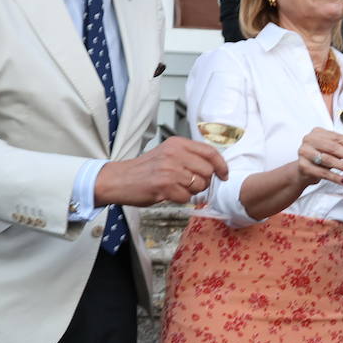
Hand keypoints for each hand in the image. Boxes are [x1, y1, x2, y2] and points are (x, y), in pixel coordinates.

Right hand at [95, 136, 228, 205]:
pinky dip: (180, 199)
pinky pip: (186, 197)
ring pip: (199, 185)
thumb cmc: (145, 169)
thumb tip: (215, 167)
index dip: (221, 165)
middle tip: (189, 184)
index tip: (224, 175)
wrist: (118, 179)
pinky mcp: (165, 186)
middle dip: (203, 182)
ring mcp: (170, 170)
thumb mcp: (168, 153)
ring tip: (176, 187)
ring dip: (191, 191)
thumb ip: (189, 156)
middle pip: (208, 171)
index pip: (211, 152)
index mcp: (177, 144)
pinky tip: (168, 193)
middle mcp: (175, 154)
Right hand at [296, 128, 342, 186]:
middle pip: (332, 147)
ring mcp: (304, 152)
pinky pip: (322, 173)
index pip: (337, 137)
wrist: (304, 171)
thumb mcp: (334, 151)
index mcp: (317, 132)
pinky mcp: (303, 166)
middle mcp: (309, 140)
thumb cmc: (321, 158)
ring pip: (328, 159)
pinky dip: (335, 177)